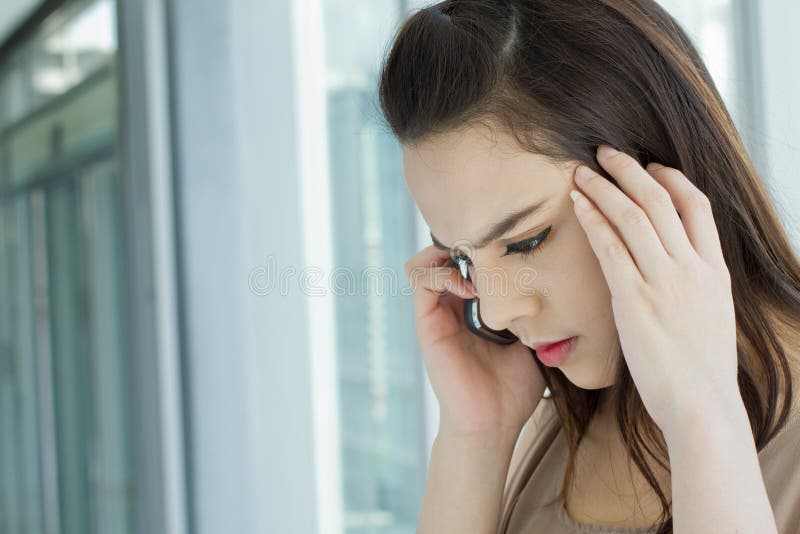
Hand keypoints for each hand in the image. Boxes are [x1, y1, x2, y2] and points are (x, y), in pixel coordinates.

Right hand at [404, 246, 547, 436]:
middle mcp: (450, 306)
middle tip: (491, 248)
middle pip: (442, 253)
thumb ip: (533, 312)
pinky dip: (443, 275)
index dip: (482, 246)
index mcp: (472, 307)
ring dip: (448, 255)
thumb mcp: (531, 339)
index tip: (508, 247)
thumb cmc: (513, 388)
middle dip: (465, 243)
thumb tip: (560, 283)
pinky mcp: (426, 324)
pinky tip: (471, 290)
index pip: (465, 260)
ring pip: (424, 261)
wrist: (493, 423)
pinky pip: (421, 281)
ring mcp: (436, 314)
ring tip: (476, 268)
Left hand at [570, 145, 737, 438]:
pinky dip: (593, 220)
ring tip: (583, 171)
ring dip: (605, 188)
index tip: (652, 166)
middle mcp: (692, 269)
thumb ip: (694, 286)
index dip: (672, 180)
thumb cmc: (701, 370)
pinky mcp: (635, 299)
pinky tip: (578, 205)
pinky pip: (611, 247)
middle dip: (632, 171)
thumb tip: (673, 270)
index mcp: (715, 272)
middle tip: (607, 152)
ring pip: (633, 216)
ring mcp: (664, 282)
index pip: (698, 207)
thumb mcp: (711, 318)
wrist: (701, 406)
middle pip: (661, 201)